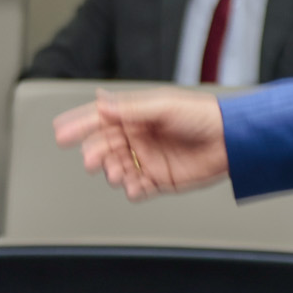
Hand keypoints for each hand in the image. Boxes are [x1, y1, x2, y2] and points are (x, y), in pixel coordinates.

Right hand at [53, 88, 228, 199]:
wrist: (231, 140)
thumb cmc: (203, 115)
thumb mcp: (163, 106)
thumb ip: (130, 108)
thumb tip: (101, 102)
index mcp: (137, 115)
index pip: (100, 119)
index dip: (79, 125)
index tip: (61, 132)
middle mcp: (139, 137)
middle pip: (105, 147)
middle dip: (95, 153)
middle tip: (92, 160)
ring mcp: (148, 158)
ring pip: (117, 169)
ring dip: (112, 172)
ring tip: (117, 173)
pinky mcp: (160, 179)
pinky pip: (137, 188)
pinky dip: (131, 190)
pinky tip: (134, 187)